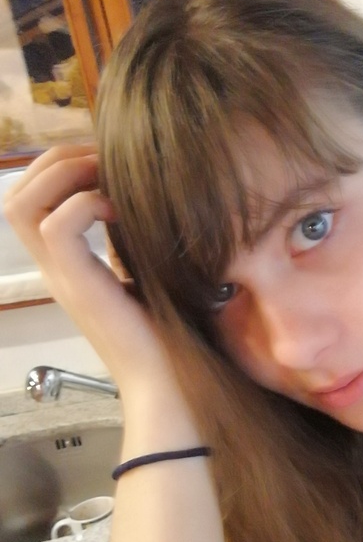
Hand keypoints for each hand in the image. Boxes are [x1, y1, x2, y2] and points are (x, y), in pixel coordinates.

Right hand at [3, 145, 173, 395]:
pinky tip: (119, 211)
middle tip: (101, 161)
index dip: (59, 166)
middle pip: (16, 195)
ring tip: (105, 179)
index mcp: (68, 264)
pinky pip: (56, 226)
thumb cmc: (168, 333)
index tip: (105, 161)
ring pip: (21, 205)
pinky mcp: (78, 285)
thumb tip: (149, 201)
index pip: (30, 200)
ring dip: (63, 176)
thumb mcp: (147, 273)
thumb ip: (134, 241)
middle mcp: (56, 268)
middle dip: (56, 161)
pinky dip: (85, 204)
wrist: (168, 381)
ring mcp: (62, 277)